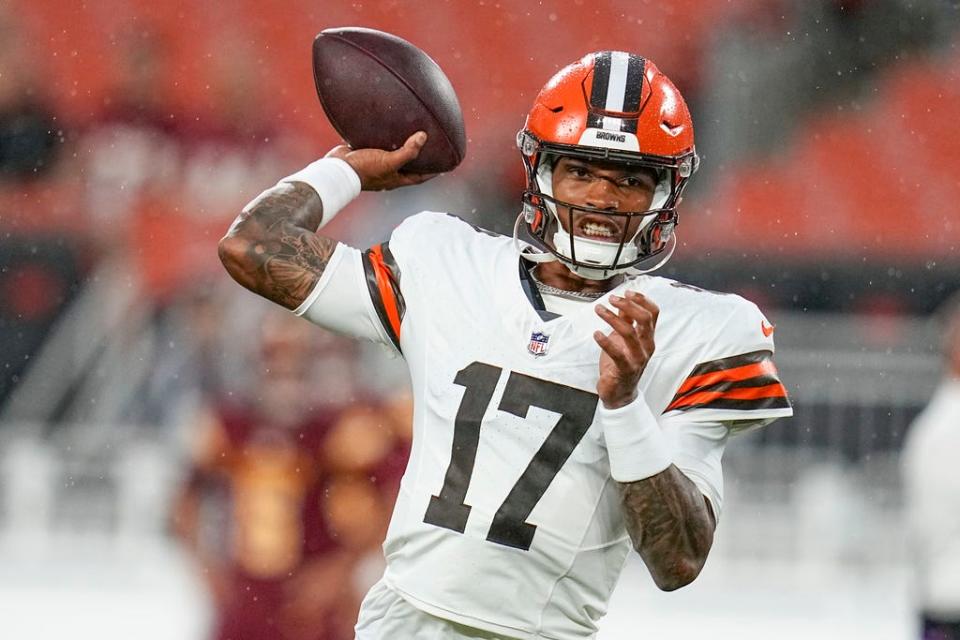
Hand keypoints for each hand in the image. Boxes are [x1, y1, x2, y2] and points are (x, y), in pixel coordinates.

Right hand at [325, 131, 438, 190]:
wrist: (338, 169)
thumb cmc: (364, 169)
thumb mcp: (389, 161)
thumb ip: (408, 152)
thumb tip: (423, 137)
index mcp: (396, 179)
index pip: (420, 177)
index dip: (434, 172)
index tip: (446, 165)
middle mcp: (388, 173)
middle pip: (408, 166)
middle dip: (420, 158)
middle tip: (432, 146)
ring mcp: (376, 164)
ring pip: (394, 155)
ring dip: (402, 146)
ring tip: (411, 133)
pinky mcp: (365, 154)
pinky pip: (379, 146)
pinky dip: (385, 138)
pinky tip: (388, 127)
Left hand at [593, 291, 657, 408]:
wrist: (619, 393)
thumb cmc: (621, 365)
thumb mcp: (623, 339)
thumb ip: (625, 321)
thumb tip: (622, 302)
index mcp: (648, 337)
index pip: (653, 313)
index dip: (641, 299)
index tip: (627, 291)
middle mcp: (646, 346)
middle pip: (645, 319)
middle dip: (627, 304)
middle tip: (611, 298)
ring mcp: (638, 358)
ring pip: (630, 332)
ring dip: (612, 317)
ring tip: (599, 310)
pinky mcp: (625, 369)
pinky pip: (617, 353)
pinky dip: (605, 341)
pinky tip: (596, 334)